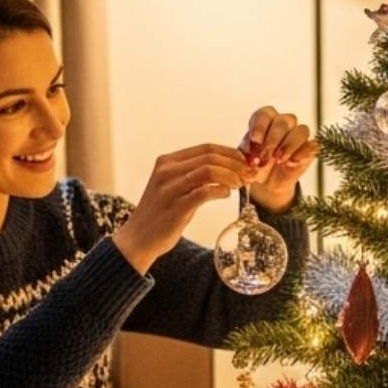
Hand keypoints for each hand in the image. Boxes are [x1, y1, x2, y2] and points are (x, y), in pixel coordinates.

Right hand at [111, 144, 253, 272]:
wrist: (138, 239)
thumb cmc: (162, 213)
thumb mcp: (174, 187)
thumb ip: (195, 176)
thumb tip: (230, 169)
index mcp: (167, 161)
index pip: (206, 148)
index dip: (229, 153)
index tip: (244, 162)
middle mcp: (166, 171)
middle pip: (210, 157)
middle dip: (235, 164)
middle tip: (248, 174)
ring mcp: (170, 188)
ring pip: (209, 170)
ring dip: (230, 176)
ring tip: (238, 185)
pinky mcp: (176, 207)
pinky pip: (204, 192)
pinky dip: (221, 191)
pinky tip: (226, 195)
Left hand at [238, 106, 317, 212]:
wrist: (267, 182)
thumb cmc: (255, 165)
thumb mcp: (245, 160)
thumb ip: (246, 156)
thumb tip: (253, 158)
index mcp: (265, 120)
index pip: (265, 114)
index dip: (260, 126)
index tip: (255, 140)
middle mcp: (283, 123)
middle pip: (283, 121)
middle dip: (273, 139)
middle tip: (265, 155)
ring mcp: (298, 135)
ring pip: (301, 130)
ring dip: (289, 145)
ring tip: (279, 159)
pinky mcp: (309, 148)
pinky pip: (312, 145)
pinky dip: (302, 153)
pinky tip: (291, 162)